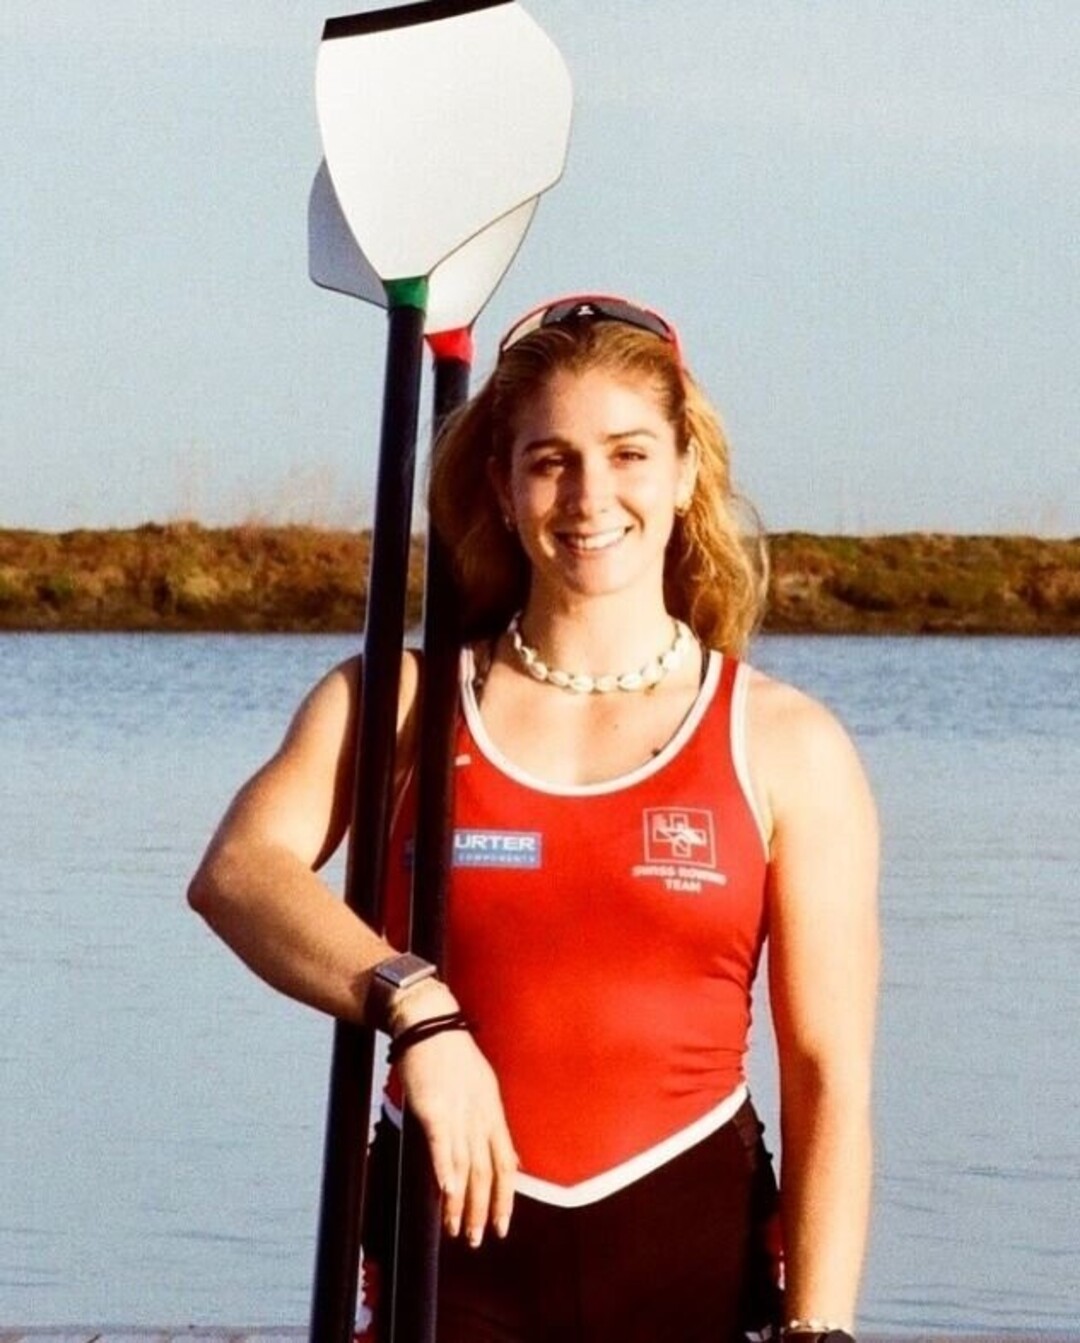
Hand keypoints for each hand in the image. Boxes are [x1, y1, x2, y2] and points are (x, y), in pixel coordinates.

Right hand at [397, 1022, 517, 1246]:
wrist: (430, 1021)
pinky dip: (446, 1169)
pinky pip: (443, 1144)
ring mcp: (459, 1112)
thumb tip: (511, 1159)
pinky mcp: (434, 1107)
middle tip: (477, 1239)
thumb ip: (494, 1124)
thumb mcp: (485, 1087)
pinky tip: (446, 1192)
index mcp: (493, 1111)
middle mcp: (480, 1116)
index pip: (506, 1164)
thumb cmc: (452, 1053)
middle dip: (483, 1209)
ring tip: (457, 1230)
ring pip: (465, 1166)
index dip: (506, 1198)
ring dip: (461, 1202)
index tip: (502, 1225)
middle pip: (486, 1172)